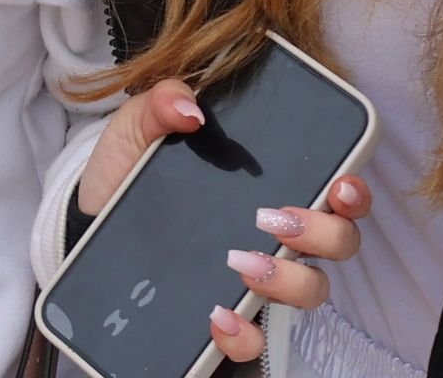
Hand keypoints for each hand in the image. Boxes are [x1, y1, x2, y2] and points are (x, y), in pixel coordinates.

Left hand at [75, 80, 372, 364]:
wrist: (88, 226)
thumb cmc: (127, 175)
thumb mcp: (138, 131)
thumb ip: (161, 103)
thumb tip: (189, 107)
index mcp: (269, 186)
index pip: (335, 192)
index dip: (354, 192)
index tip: (342, 186)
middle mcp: (276, 236)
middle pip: (339, 243)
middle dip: (325, 233)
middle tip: (277, 220)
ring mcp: (256, 279)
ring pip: (310, 291)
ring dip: (289, 279)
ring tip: (241, 260)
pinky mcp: (228, 317)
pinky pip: (255, 340)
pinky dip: (244, 332)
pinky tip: (219, 315)